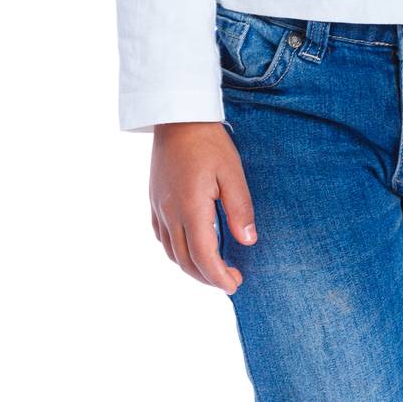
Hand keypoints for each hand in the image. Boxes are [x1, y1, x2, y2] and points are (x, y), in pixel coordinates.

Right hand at [149, 121, 257, 292]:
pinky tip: (190, 246)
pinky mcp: (154, 200)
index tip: (235, 285)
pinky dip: (177, 250)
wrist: (177, 115)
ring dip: (191, 267)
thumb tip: (248, 242)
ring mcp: (158, 207)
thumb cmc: (208, 141)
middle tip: (229, 280)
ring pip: (171, 252)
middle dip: (207, 277)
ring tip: (213, 268)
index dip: (219, 277)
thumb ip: (240, 208)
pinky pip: (162, 237)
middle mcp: (170, 213)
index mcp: (191, 208)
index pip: (203, 256)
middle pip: (185, 260)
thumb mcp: (232, 172)